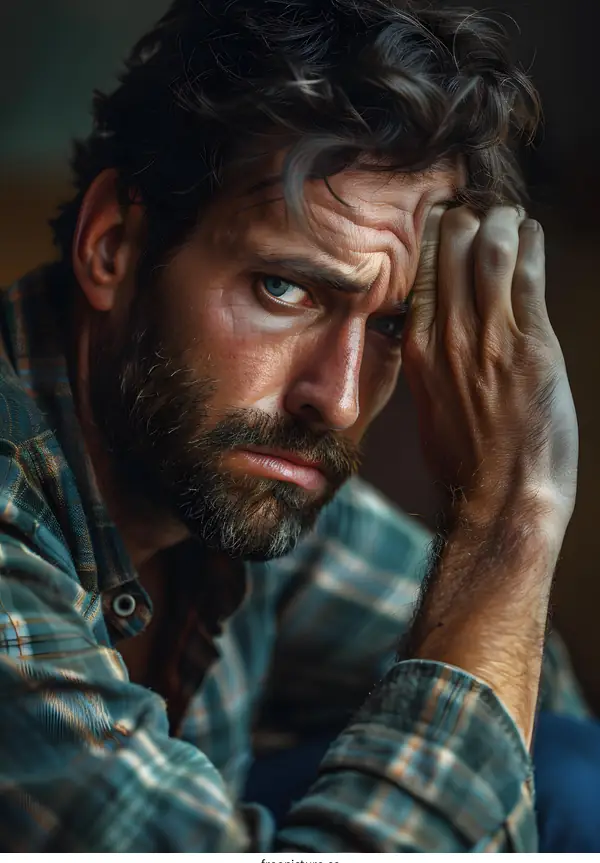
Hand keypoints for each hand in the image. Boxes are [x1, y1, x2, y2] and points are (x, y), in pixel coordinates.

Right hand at [403, 205, 577, 536]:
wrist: (501, 499)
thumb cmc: (466, 459)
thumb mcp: (430, 404)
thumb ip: (432, 361)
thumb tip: (438, 330)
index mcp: (417, 349)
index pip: (420, 268)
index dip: (435, 235)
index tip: (448, 222)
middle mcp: (447, 336)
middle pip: (451, 246)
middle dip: (469, 219)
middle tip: (483, 217)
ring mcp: (489, 339)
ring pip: (491, 250)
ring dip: (503, 222)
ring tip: (511, 218)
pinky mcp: (532, 346)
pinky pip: (528, 274)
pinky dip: (531, 243)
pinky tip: (532, 234)